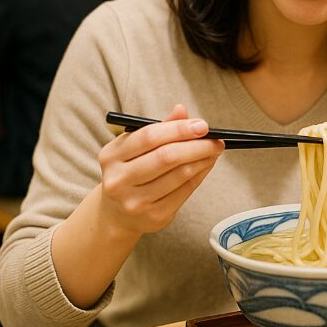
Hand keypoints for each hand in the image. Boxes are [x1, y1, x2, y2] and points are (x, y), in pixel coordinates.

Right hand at [97, 104, 223, 236]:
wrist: (117, 212)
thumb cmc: (131, 170)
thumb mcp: (135, 147)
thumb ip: (159, 127)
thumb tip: (181, 110)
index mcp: (111, 156)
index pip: (149, 136)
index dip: (179, 129)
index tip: (202, 125)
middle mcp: (118, 180)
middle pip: (166, 157)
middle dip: (197, 145)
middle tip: (216, 140)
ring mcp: (134, 201)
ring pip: (179, 175)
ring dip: (203, 160)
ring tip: (214, 151)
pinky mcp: (153, 216)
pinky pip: (185, 192)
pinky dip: (200, 175)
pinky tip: (206, 166)